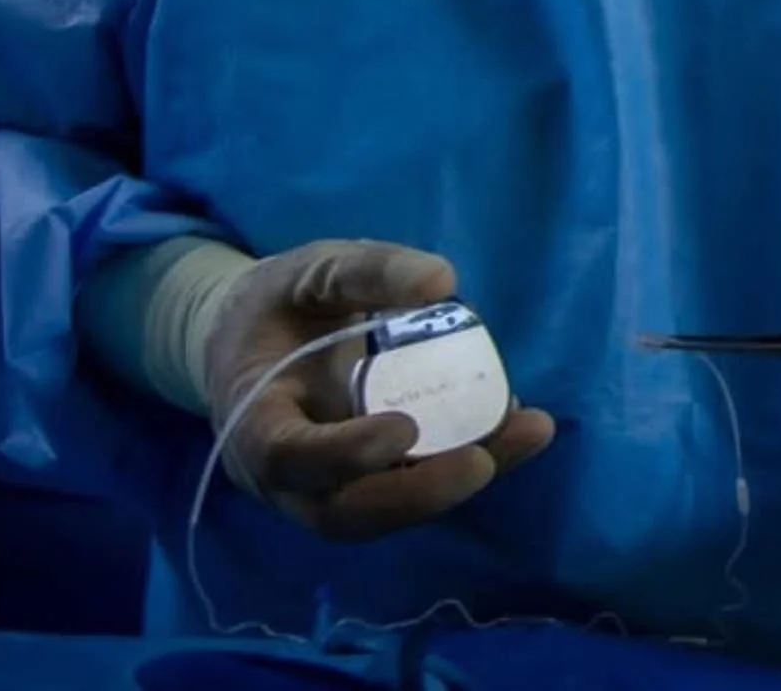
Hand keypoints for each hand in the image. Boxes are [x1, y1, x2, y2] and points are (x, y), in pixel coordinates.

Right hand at [202, 240, 555, 542]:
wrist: (254, 343)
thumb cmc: (280, 305)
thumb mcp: (314, 268)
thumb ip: (369, 270)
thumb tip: (442, 280)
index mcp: (253, 421)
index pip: (286, 456)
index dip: (343, 453)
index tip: (404, 429)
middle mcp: (284, 476)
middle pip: (343, 512)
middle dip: (417, 494)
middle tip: (484, 460)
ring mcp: (324, 491)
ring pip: (387, 513)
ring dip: (458, 483)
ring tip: (527, 435)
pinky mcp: (366, 486)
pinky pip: (412, 491)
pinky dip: (466, 465)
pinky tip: (520, 430)